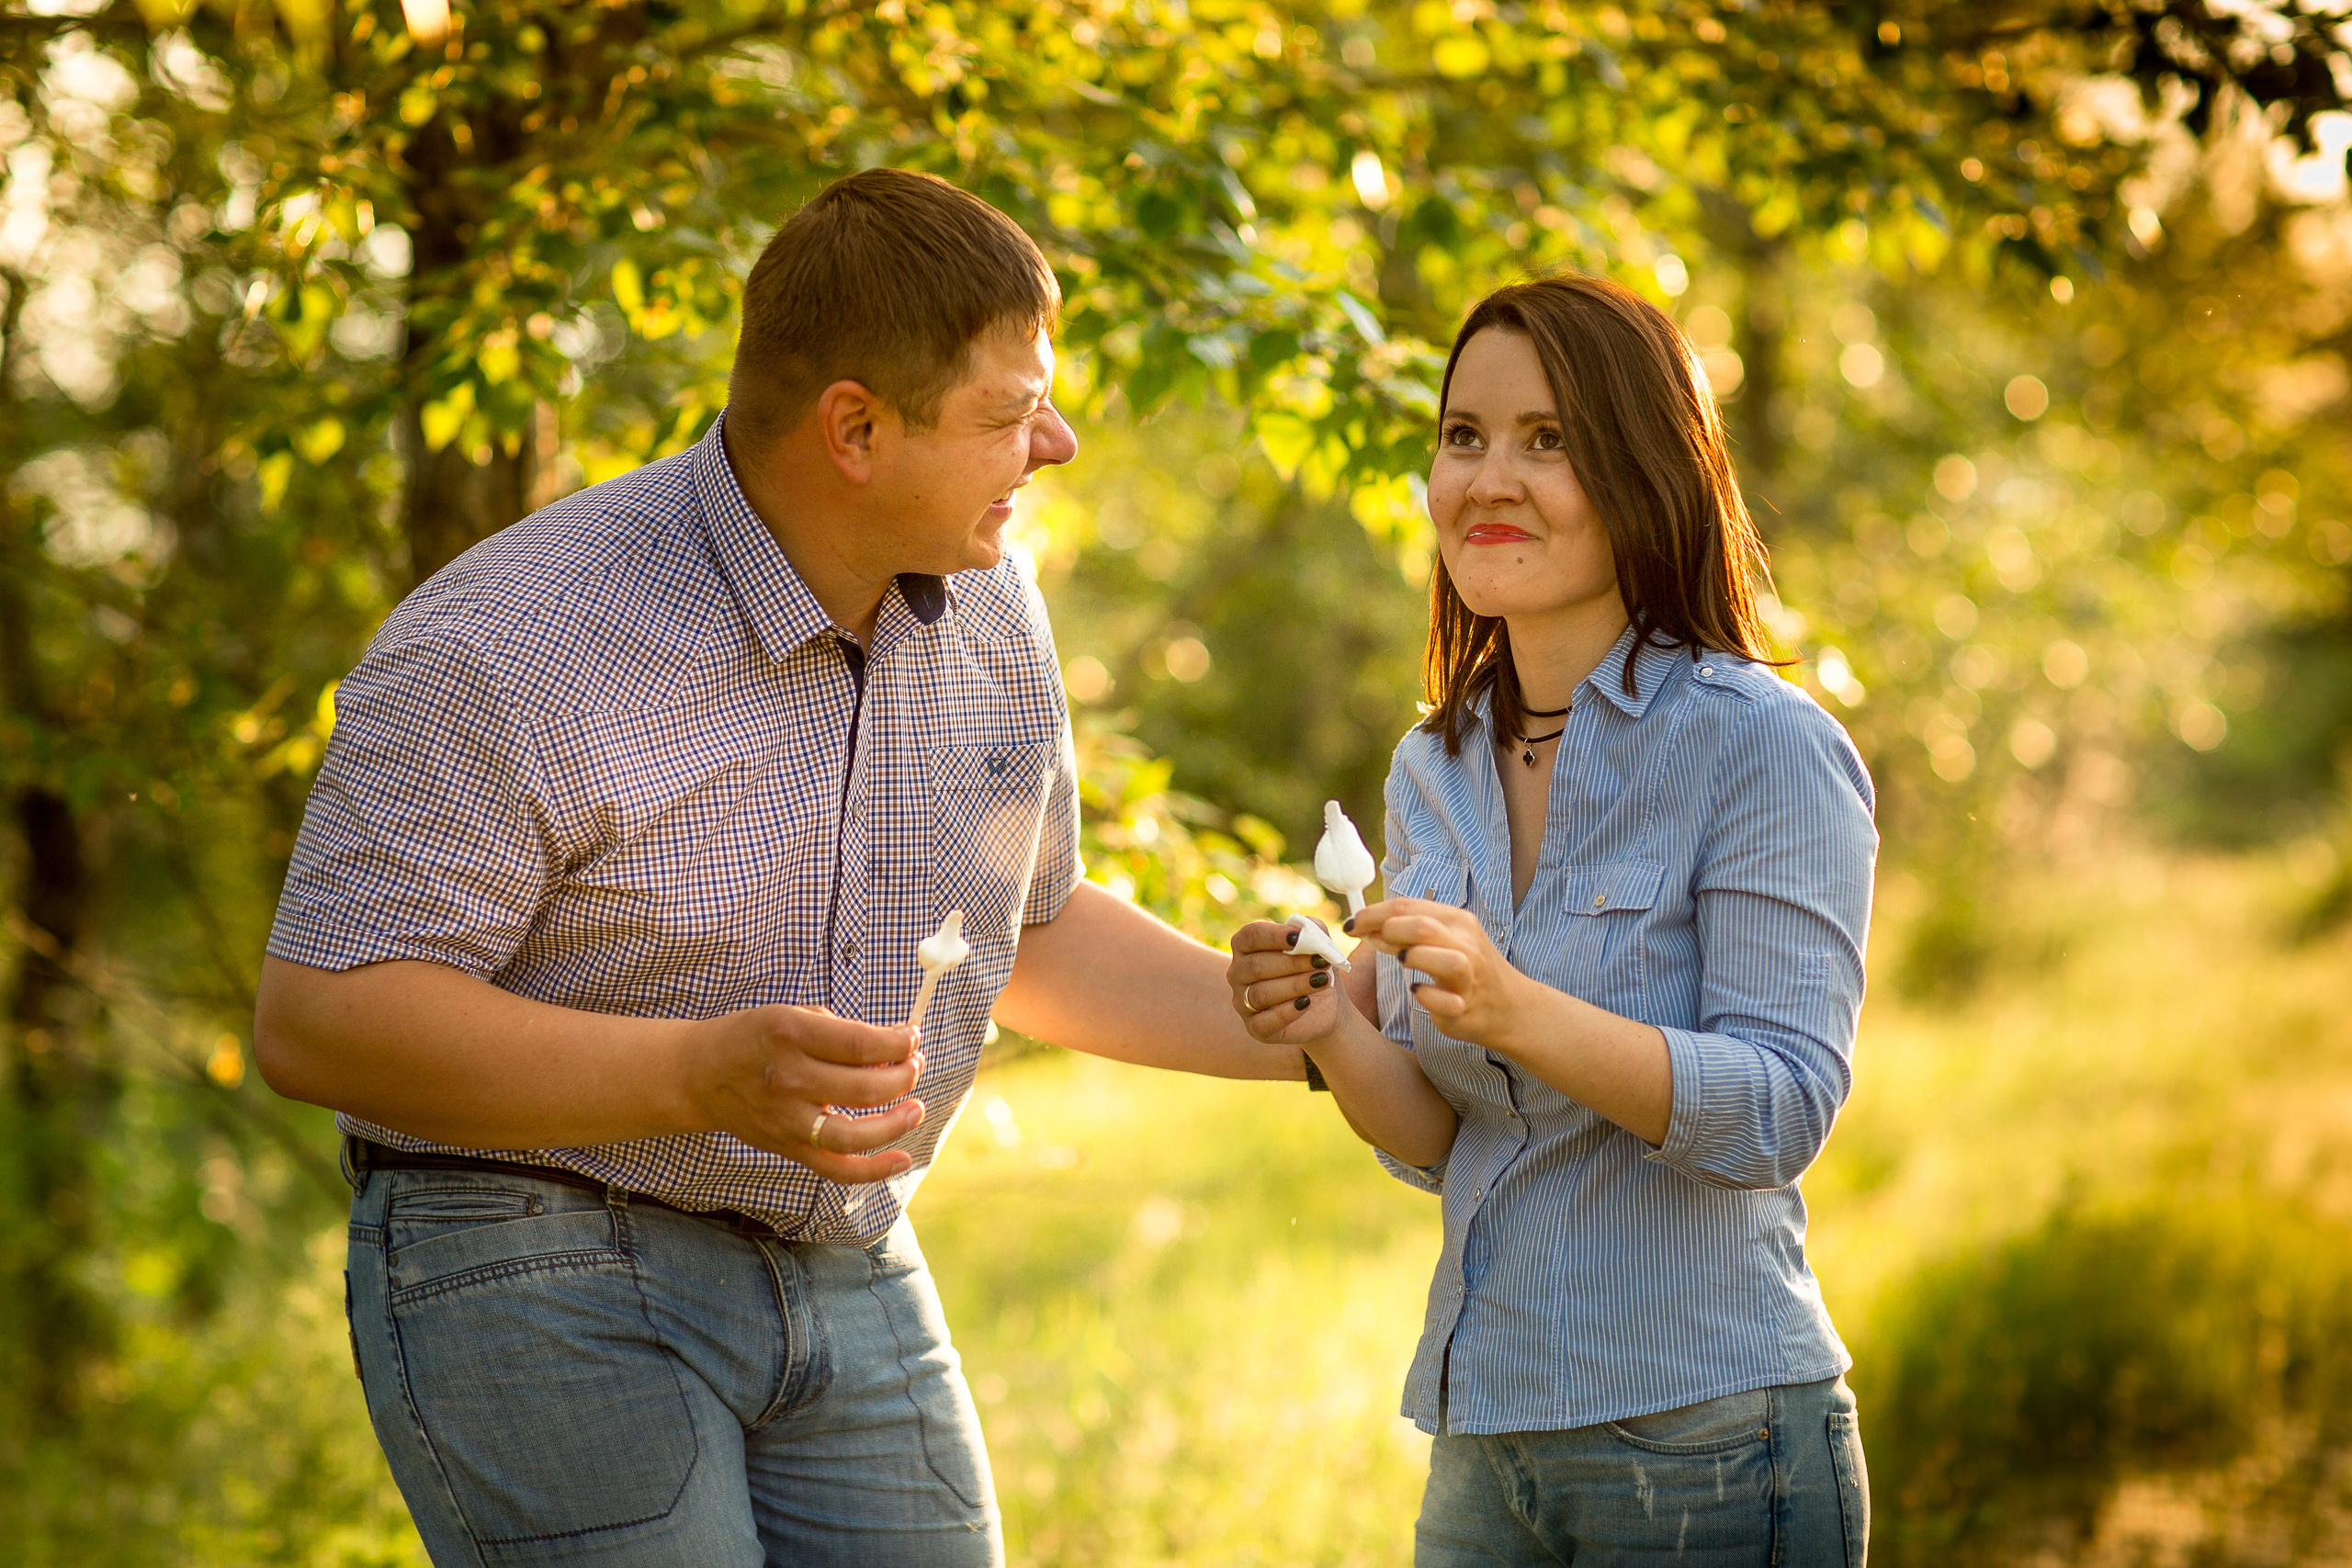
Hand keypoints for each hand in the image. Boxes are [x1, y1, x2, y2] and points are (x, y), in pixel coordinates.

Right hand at [684, 1004, 926, 1183]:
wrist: (700, 1075)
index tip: (912, 1038)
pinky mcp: (787, 1147)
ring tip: (915, 1107)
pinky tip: (902, 1159)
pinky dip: (873, 1170)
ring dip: (896, 1122)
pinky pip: (835, 1168)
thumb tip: (893, 1052)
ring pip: (853, 1134)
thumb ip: (841, 1031)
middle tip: (914, 1066)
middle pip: (864, 1088)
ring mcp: (786, 1119)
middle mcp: (788, 1079)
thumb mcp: (793, 1015)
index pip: (861, 1044)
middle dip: (904, 1076)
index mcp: (791, 1035)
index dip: (898, 1043)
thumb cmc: (755, 1038)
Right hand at [1226, 919, 1346, 1043]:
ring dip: (1295, 986)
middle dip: (1292, 963)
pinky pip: (1263, 1022)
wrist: (1327, 1006)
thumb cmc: (1315, 968)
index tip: (1298, 938)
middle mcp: (1237, 973)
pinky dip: (1286, 1012)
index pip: (1250, 936)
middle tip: (1320, 963)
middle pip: (1256, 966)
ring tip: (1321, 981)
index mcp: (1245, 946)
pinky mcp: (1254, 1028)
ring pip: (1261, 994)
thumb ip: (1312, 929)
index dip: (1273, 936)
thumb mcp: (1318, 944)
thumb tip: (1302, 930)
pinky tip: (1306, 1003)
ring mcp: (1242, 1002)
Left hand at [1345, 897, 1530, 1049]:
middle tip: (1372, 942)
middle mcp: (1466, 944)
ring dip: (1413, 958)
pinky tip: (1418, 992)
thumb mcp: (1446, 939)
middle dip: (1388, 931)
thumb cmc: (1469, 970)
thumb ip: (1409, 931)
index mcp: (1457, 921)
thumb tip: (1368, 927)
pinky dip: (1425, 995)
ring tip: (1404, 961)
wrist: (1511, 1008)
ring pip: (1440, 958)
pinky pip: (1443, 1000)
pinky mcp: (1465, 1007)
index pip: (1407, 906)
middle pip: (1420, 926)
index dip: (1372, 913)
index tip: (1351, 924)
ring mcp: (1468, 977)